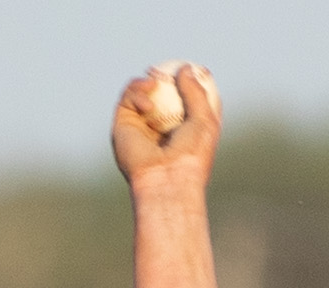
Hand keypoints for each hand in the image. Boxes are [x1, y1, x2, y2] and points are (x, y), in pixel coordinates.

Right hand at [111, 62, 220, 188]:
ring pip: (143, 92)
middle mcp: (162, 127)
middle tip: (168, 67)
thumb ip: (196, 92)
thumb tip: (185, 69)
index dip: (187, 81)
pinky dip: (136, 92)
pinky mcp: (123, 124)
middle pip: (162, 93)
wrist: (166, 179)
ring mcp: (142, 126)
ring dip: (149, 82)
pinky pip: (128, 98)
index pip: (185, 99)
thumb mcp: (204, 120)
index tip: (190, 67)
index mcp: (184, 129)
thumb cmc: (191, 155)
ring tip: (154, 83)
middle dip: (164, 76)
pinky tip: (146, 105)